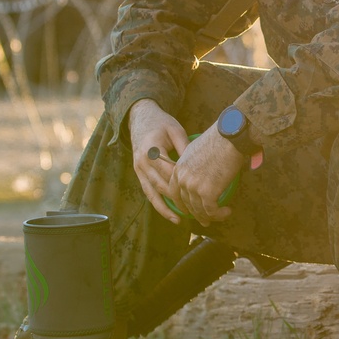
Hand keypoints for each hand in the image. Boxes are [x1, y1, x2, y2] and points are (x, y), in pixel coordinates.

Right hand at [128, 99, 192, 223]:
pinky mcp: (138, 174)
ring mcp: (138, 169)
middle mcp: (143, 162)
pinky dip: (158, 205)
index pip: (170, 171)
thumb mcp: (176, 130)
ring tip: (180, 220)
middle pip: (162, 186)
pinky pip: (148, 193)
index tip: (201, 192)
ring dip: (166, 208)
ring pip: (152, 194)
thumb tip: (199, 165)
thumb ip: (185, 147)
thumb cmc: (161, 122)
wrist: (140, 117)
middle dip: (178, 200)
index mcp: (152, 150)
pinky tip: (170, 215)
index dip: (184, 183)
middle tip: (196, 210)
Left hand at [170, 125, 242, 225]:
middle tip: (206, 220)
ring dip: (210, 216)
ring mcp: (193, 187)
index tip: (190, 210)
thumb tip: (199, 173)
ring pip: (199, 210)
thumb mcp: (196, 150)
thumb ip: (192, 164)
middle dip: (197, 214)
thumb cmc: (217, 141)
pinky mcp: (207, 193)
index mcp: (178, 169)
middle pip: (187, 204)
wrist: (228, 138)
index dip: (182, 204)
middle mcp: (182, 179)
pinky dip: (219, 215)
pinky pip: (211, 211)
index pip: (175, 192)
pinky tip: (227, 212)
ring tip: (221, 216)